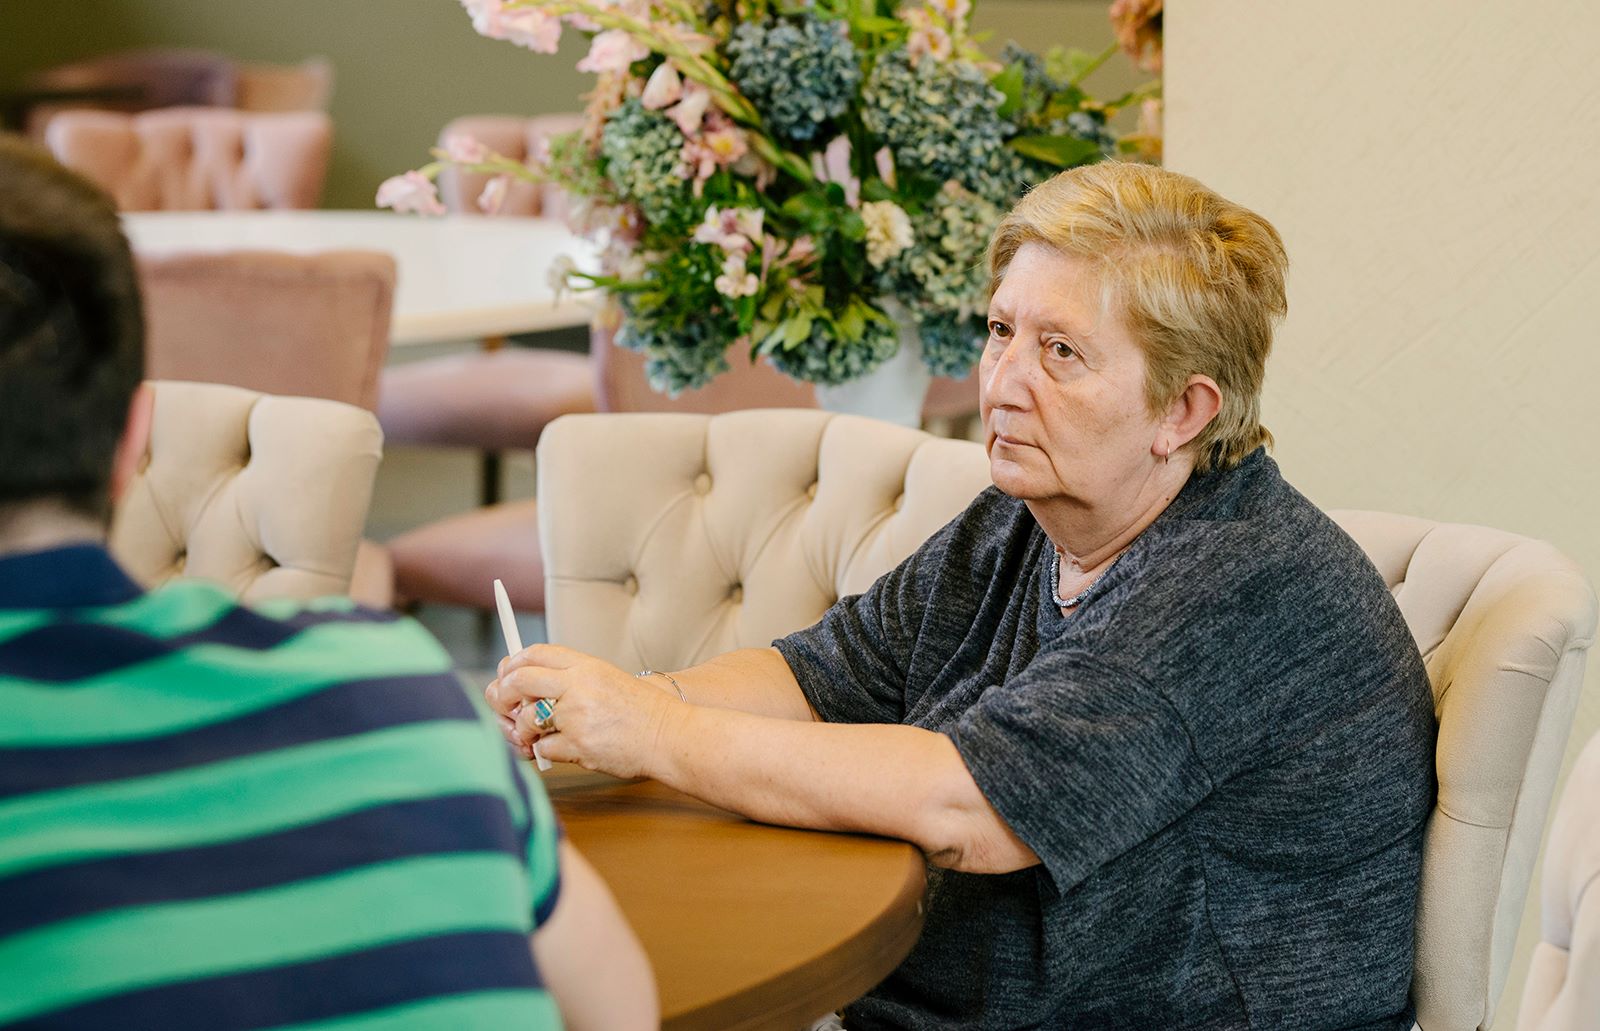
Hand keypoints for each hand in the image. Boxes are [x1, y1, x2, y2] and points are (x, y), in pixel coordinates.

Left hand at [485, 644, 680, 778]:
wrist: (670, 735)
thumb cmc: (642, 711)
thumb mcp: (607, 679)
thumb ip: (571, 679)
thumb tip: (526, 686)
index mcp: (586, 665)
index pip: (535, 653)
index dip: (513, 663)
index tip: (506, 674)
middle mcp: (579, 686)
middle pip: (520, 681)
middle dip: (503, 694)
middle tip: (504, 706)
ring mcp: (577, 716)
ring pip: (528, 719)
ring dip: (526, 731)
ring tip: (536, 736)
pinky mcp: (579, 745)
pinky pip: (543, 748)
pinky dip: (546, 752)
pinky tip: (562, 749)